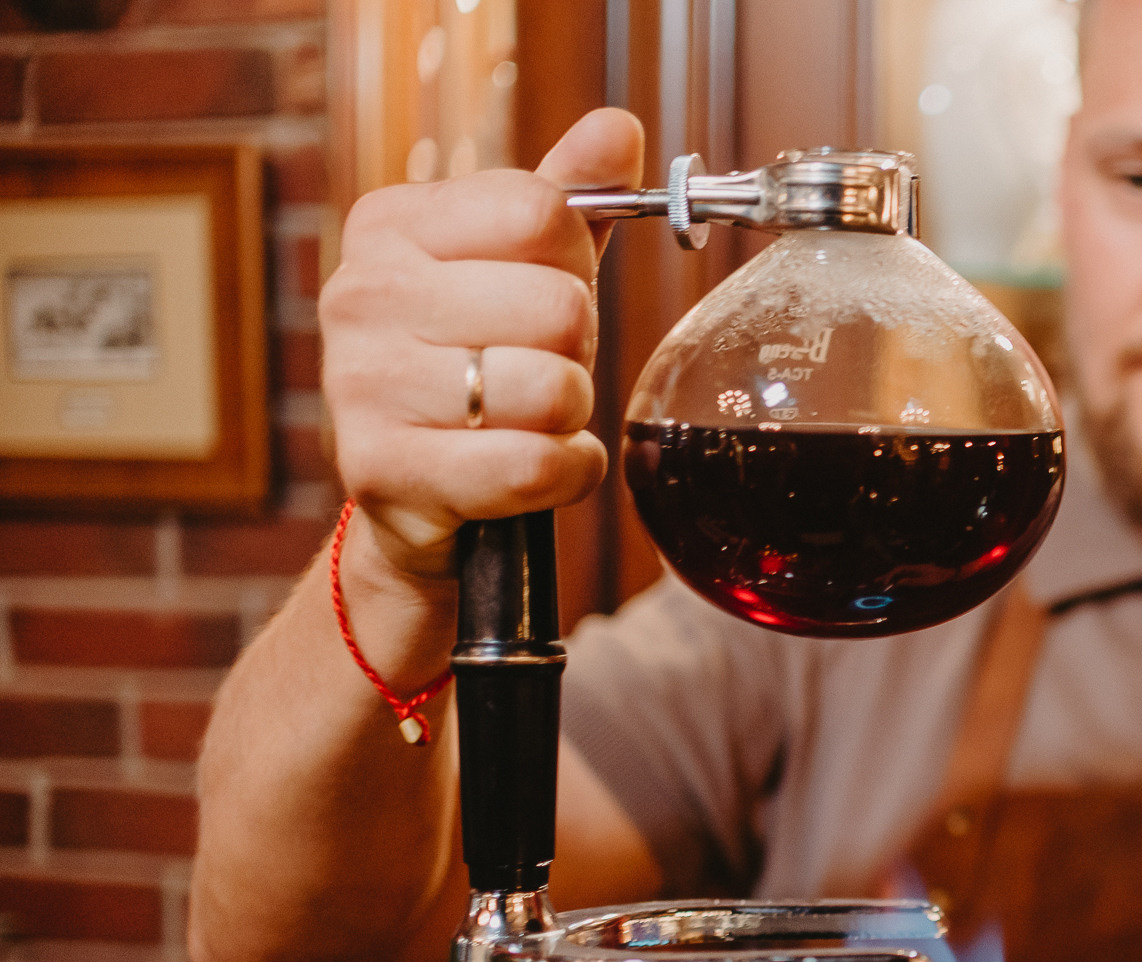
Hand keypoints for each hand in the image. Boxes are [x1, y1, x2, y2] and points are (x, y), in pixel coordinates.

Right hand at [320, 108, 643, 577]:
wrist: (420, 491)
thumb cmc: (481, 363)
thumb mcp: (526, 268)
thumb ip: (572, 196)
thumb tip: (618, 128)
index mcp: (392, 225)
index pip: (542, 213)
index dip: (573, 264)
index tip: (540, 292)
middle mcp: (360, 293)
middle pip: (559, 305)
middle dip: (577, 350)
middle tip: (536, 368)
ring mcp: (360, 384)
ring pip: (552, 388)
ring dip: (570, 416)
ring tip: (528, 419)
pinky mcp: (381, 470)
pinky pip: (532, 466)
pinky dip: (564, 473)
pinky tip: (538, 465)